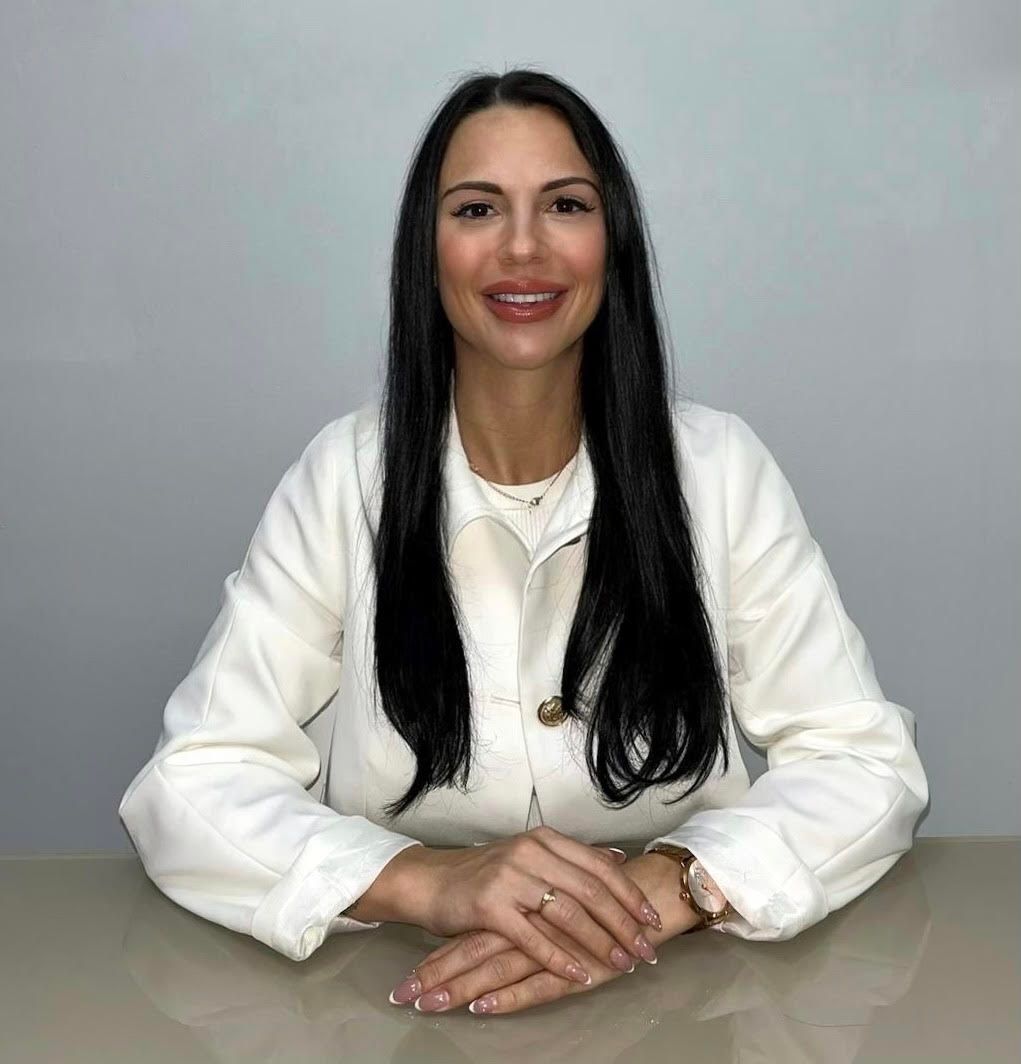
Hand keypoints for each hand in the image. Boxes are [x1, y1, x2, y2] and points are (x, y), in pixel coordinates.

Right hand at [404, 826, 662, 987]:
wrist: (431, 880)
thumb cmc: (484, 872)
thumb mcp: (530, 854)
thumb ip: (571, 857)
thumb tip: (616, 858)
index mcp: (545, 839)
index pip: (600, 866)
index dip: (629, 894)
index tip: (652, 918)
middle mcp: (531, 853)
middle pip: (591, 891)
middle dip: (623, 924)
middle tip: (645, 949)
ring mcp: (510, 878)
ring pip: (568, 913)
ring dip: (599, 943)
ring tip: (621, 964)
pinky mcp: (490, 906)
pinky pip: (534, 938)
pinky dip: (560, 958)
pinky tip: (579, 974)